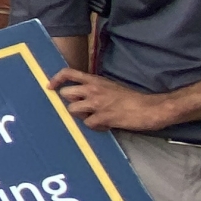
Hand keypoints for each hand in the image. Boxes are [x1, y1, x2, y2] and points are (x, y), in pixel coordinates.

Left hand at [50, 68, 177, 130]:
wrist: (150, 108)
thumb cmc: (132, 99)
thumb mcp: (111, 87)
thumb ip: (95, 89)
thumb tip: (81, 96)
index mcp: (96, 80)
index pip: (69, 73)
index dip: (56, 79)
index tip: (50, 87)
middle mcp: (93, 89)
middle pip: (66, 94)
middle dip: (71, 102)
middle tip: (83, 108)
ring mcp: (97, 103)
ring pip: (72, 109)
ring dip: (81, 115)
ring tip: (96, 117)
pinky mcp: (102, 117)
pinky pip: (87, 124)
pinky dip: (95, 127)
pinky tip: (106, 125)